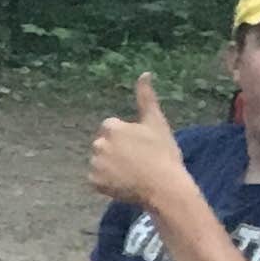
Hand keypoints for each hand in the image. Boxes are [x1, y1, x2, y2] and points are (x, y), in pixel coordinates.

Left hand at [87, 72, 192, 213]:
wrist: (165, 187)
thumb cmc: (163, 153)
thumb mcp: (156, 122)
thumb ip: (146, 97)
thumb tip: (144, 73)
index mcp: (111, 127)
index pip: (112, 128)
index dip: (127, 137)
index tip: (141, 146)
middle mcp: (98, 144)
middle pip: (104, 145)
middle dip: (116, 150)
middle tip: (138, 161)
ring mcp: (95, 164)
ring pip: (101, 162)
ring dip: (111, 166)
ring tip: (133, 173)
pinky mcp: (94, 182)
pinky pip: (98, 179)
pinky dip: (108, 182)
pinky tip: (125, 183)